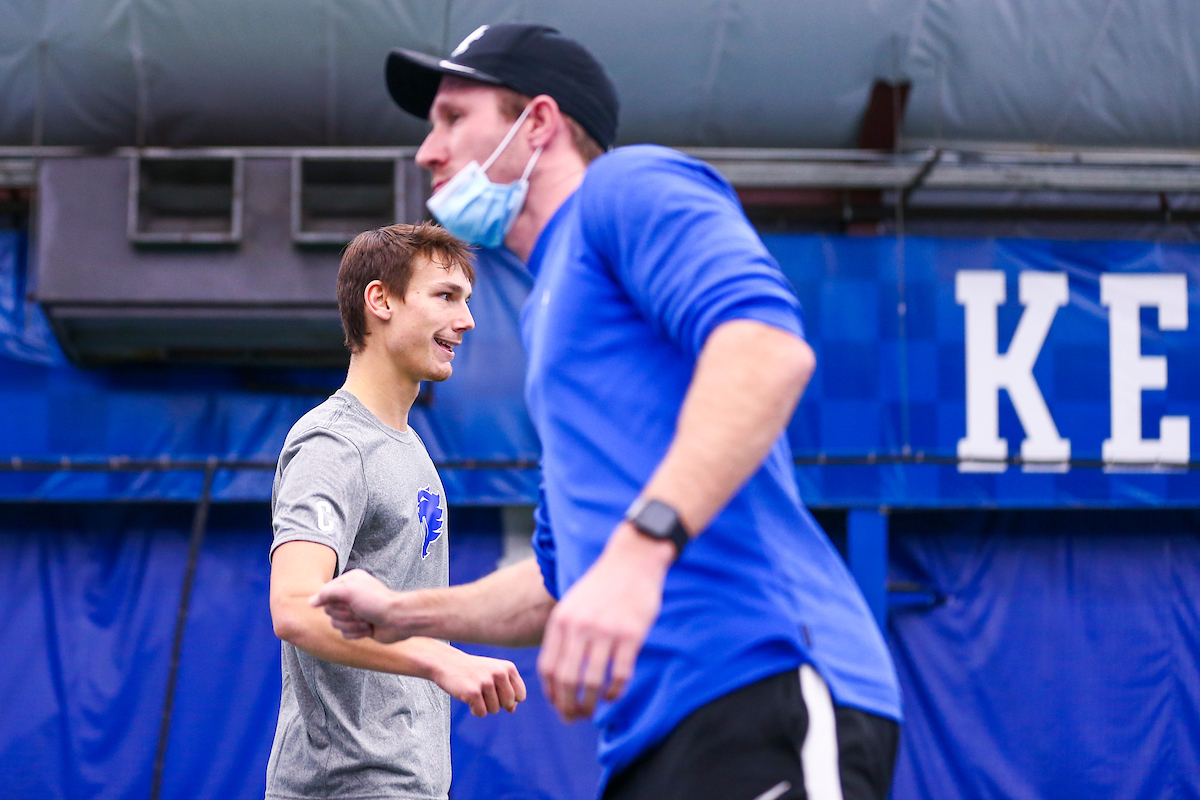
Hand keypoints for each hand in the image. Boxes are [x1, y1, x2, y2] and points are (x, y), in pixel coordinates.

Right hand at [310, 569, 412, 642]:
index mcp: (349, 582)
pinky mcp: (359, 627)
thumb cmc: (376, 602)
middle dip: (344, 614)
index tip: (345, 602)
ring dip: (351, 625)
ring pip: (336, 624)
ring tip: (366, 621)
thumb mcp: (349, 590)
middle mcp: (351, 596)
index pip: (326, 594)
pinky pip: (345, 634)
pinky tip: (368, 629)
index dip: (333, 602)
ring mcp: (355, 612)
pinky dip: (356, 633)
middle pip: (329, 611)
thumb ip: (327, 593)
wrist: (397, 620)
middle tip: (359, 611)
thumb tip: (311, 602)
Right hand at [433, 650, 527, 716]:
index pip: (520, 695)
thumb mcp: (493, 676)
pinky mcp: (473, 692)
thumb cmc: (473, 671)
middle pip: (508, 704)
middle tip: (484, 692)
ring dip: (484, 705)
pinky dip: (474, 710)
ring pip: (494, 710)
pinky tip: (467, 697)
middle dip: (497, 704)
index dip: (510, 700)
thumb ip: (506, 691)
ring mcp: (486, 682)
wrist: (447, 663)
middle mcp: (499, 673)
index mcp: (508, 667)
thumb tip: (512, 709)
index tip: (497, 693)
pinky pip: (481, 713)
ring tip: (474, 691)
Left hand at [537, 522, 674, 721]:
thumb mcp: (573, 604)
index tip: (558, 705)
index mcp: (562, 621)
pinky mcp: (631, 634)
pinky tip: (613, 696)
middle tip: (573, 717)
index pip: (548, 668)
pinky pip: (620, 673)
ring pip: (592, 681)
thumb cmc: (602, 586)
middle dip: (567, 706)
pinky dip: (614, 691)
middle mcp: (580, 627)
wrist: (632, 559)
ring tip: (590, 712)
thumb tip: (556, 673)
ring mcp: (606, 631)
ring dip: (590, 704)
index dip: (551, 693)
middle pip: (567, 680)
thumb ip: (563, 633)